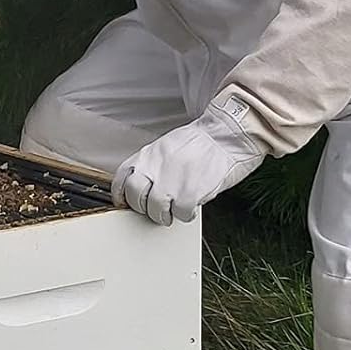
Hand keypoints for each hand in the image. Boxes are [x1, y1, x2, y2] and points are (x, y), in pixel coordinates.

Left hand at [112, 97, 263, 225]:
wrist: (229, 134)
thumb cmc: (202, 141)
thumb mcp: (168, 145)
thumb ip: (153, 163)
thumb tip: (145, 185)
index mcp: (149, 154)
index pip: (122, 178)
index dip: (121, 195)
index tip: (125, 202)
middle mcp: (156, 167)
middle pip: (136, 196)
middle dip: (143, 207)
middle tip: (155, 209)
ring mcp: (172, 181)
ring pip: (155, 209)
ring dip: (163, 215)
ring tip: (172, 212)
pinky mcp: (190, 192)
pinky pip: (180, 214)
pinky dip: (185, 215)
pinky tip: (191, 207)